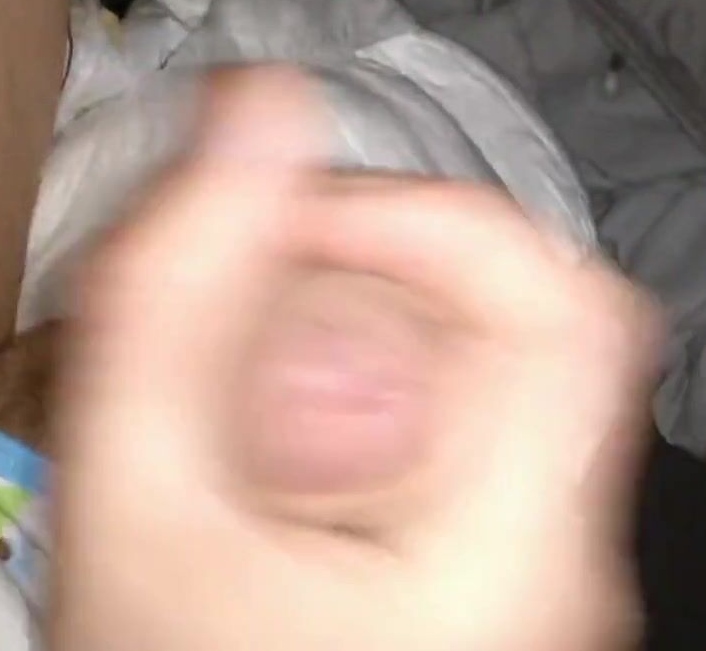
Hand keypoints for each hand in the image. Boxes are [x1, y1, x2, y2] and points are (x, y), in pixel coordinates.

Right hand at [50, 68, 662, 650]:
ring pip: (503, 375)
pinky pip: (486, 436)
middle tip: (262, 351)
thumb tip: (262, 130)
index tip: (312, 238)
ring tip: (261, 434)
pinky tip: (294, 475)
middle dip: (380, 293)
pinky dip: (387, 409)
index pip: (566, 306)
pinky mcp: (521, 575)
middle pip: (530, 327)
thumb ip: (185, 305)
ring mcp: (555, 573)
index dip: (440, 229)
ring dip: (375, 351)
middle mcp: (569, 564)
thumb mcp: (135, 508)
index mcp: (514, 554)